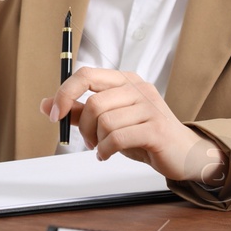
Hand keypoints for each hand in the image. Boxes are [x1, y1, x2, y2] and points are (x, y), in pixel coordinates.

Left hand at [40, 68, 227, 184]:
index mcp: (125, 80)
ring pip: (104, 122)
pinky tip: (107, 155)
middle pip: (93, 103)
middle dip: (83, 128)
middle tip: (89, 142)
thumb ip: (78, 111)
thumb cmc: (145, 134)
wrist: (185, 154)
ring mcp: (150, 107)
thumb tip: (46, 105)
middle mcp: (138, 88)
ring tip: (103, 148)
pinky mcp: (156, 129)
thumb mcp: (109, 120)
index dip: (64, 93)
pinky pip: (117, 138)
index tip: (54, 114)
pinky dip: (106, 150)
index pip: (86, 75)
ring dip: (96, 141)